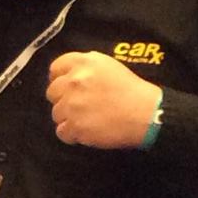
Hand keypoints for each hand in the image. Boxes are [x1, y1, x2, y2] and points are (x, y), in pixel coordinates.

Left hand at [44, 50, 161, 148]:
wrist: (146, 114)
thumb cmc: (132, 90)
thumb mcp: (109, 66)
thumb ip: (86, 66)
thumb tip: (69, 74)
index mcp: (84, 63)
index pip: (56, 68)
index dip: (59, 79)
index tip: (66, 87)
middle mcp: (74, 81)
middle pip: (52, 92)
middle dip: (63, 99)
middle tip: (79, 106)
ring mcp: (72, 104)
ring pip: (56, 113)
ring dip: (68, 118)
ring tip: (87, 120)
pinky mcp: (75, 126)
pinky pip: (61, 132)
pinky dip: (72, 134)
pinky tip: (85, 131)